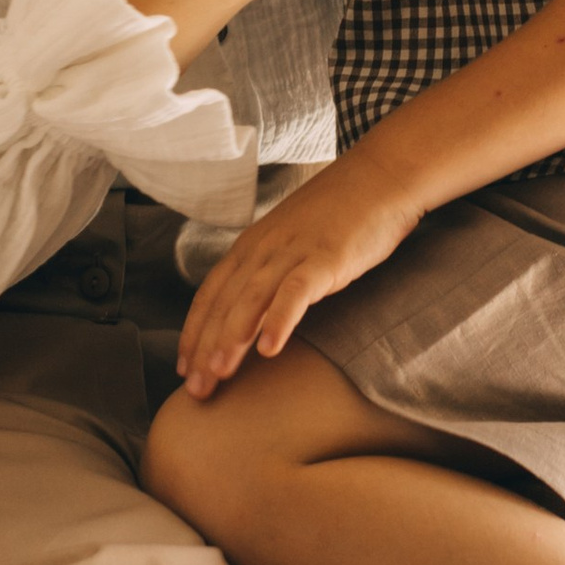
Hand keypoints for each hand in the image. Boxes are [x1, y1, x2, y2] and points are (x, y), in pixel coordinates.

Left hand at [175, 156, 418, 396]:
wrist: (381, 176)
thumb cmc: (341, 212)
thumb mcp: (293, 240)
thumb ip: (271, 269)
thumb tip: (254, 309)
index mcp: (252, 245)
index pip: (210, 294)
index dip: (193, 332)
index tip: (182, 367)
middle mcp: (263, 248)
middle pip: (223, 303)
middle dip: (204, 348)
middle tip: (194, 389)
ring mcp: (293, 251)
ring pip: (251, 299)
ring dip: (231, 338)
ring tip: (219, 374)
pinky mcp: (325, 257)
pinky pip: (295, 291)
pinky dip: (279, 319)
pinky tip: (270, 349)